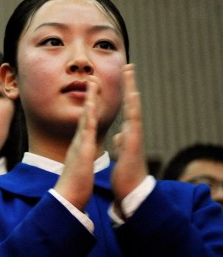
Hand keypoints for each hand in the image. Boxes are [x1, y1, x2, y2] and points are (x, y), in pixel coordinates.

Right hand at [53, 76, 100, 210]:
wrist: (68, 198)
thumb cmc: (75, 184)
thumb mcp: (81, 166)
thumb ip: (82, 156)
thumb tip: (83, 151)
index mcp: (81, 144)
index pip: (88, 120)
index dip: (92, 105)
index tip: (95, 91)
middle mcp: (79, 140)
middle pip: (86, 113)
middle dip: (90, 95)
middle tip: (93, 77)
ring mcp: (80, 144)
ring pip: (86, 117)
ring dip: (89, 99)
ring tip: (93, 83)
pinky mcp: (83, 151)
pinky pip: (86, 131)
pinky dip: (89, 117)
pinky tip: (91, 106)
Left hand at [111, 64, 146, 201]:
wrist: (131, 192)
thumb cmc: (127, 173)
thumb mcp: (122, 153)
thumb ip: (123, 142)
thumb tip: (121, 134)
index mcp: (128, 133)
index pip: (126, 109)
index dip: (125, 92)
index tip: (124, 76)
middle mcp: (133, 132)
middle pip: (132, 104)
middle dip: (130, 84)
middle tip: (129, 65)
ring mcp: (135, 137)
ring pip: (134, 110)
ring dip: (132, 92)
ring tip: (131, 75)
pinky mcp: (134, 144)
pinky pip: (134, 124)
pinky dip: (134, 110)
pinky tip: (133, 98)